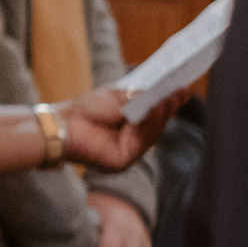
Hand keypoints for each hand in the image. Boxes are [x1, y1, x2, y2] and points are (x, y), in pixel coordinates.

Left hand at [58, 88, 186, 172]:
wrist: (62, 125)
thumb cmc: (86, 109)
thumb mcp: (117, 97)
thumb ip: (141, 96)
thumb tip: (166, 90)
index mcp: (130, 124)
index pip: (155, 113)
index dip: (169, 101)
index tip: (184, 86)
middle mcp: (132, 139)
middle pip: (158, 123)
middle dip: (170, 105)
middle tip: (182, 88)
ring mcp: (129, 151)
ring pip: (153, 132)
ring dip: (162, 112)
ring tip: (170, 95)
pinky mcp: (124, 160)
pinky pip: (142, 141)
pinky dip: (148, 123)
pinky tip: (152, 109)